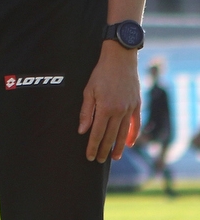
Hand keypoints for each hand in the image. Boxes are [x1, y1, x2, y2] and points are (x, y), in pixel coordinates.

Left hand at [78, 40, 140, 161]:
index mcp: (105, 108)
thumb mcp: (89, 90)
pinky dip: (133, 135)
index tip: (89, 156)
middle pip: (110, 136)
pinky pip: (136, 124)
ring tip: (114, 157)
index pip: (97, 133)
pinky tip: (130, 143)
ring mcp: (129, 109)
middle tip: (99, 160)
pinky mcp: (137, 105)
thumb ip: (86, 111)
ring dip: (119, 147)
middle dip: (104, 150)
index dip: (93, 146)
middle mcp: (119, 111)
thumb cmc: (101, 73)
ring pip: (124, 134)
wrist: (120, 58)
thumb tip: (82, 130)